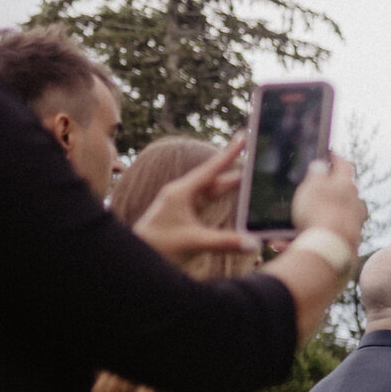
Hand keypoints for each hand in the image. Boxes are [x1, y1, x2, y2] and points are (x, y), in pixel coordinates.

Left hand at [134, 138, 250, 260]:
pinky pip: (209, 199)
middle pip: (214, 177)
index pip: (210, 169)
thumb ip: (225, 241)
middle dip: (234, 166)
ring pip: (212, 188)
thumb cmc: (159, 244)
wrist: (137, 254)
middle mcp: (182, 193)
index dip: (228, 154)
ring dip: (230, 182)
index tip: (241, 137)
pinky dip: (224, 195)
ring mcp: (184, 202)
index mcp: (181, 192)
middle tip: (253, 156)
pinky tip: (235, 193)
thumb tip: (253, 243)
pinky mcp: (186, 213)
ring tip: (251, 175)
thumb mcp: (194, 241)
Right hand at [291, 155, 367, 244]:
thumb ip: (317, 173)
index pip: (344, 166)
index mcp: (347, 186)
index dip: (335, 158)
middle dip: (323, 190)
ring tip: (286, 223)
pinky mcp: (345, 243)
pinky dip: (302, 238)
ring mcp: (352, 224)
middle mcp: (355, 204)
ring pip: (327, 217)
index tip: (330, 153)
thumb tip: (321, 165)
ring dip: (306, 219)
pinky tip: (280, 243)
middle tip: (309, 188)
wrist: (331, 249)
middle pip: (340, 193)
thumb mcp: (313, 185)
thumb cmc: (320, 213)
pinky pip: (320, 238)